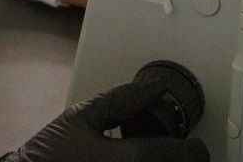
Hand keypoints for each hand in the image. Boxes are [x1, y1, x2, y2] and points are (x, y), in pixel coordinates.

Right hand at [0, 81, 209, 161]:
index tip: (191, 143)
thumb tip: (153, 88)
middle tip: (170, 149)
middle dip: (182, 158)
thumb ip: (122, 100)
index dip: (195, 146)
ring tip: (150, 157)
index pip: (189, 155)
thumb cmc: (48, 155)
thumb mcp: (82, 117)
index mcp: (131, 160)